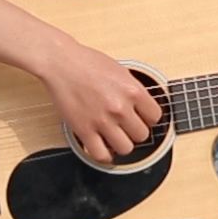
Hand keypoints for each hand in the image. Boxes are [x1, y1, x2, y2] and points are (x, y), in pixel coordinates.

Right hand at [38, 37, 162, 163]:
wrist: (62, 63)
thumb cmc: (88, 63)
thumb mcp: (122, 71)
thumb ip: (134, 91)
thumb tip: (144, 106)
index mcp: (133, 91)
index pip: (155, 117)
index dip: (150, 119)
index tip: (143, 119)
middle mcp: (120, 107)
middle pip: (142, 135)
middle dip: (136, 132)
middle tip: (129, 127)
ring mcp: (102, 120)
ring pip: (125, 148)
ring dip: (122, 144)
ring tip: (117, 137)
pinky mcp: (83, 130)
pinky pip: (100, 154)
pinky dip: (104, 155)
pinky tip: (104, 148)